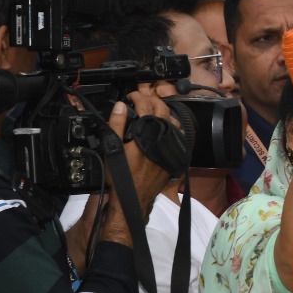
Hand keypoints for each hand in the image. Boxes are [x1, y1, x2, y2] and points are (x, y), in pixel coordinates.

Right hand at [117, 88, 179, 205]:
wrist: (134, 197)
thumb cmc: (122, 175)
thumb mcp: (113, 148)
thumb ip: (117, 125)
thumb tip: (121, 106)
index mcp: (148, 134)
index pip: (146, 106)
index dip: (138, 97)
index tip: (131, 96)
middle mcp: (163, 138)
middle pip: (163, 110)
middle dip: (152, 100)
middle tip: (141, 99)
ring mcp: (171, 147)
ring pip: (174, 122)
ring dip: (164, 112)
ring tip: (152, 110)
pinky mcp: (175, 155)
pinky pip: (178, 136)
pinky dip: (172, 127)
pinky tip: (165, 127)